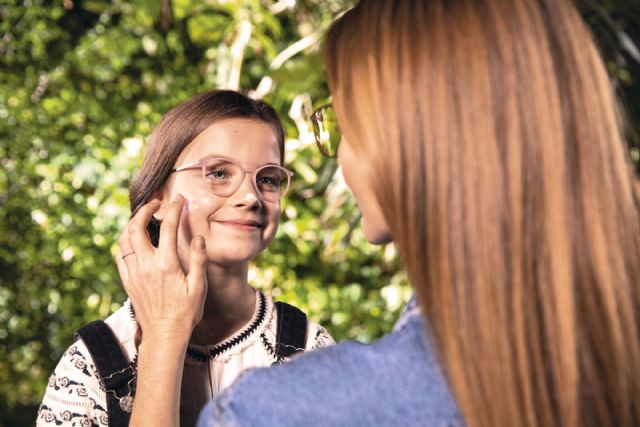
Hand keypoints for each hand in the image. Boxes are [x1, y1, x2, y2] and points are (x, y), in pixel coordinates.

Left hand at [115, 194, 207, 344]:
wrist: (164, 335)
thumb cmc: (186, 312)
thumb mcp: (199, 286)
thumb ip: (198, 260)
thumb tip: (199, 237)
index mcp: (166, 264)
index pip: (168, 227)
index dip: (174, 209)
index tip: (179, 199)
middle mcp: (146, 265)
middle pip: (136, 227)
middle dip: (145, 210)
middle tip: (155, 204)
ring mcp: (134, 273)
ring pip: (124, 239)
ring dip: (132, 224)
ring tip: (143, 219)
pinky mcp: (128, 282)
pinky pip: (119, 256)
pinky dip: (125, 244)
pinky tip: (134, 242)